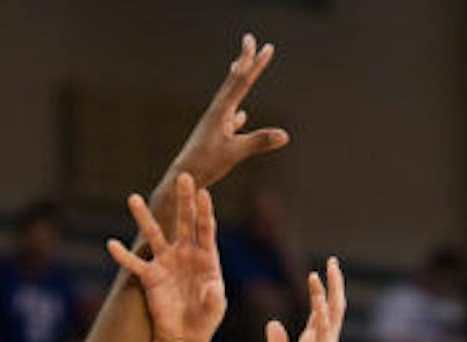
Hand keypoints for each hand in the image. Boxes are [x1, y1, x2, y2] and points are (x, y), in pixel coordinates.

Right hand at [107, 175, 225, 341]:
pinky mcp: (150, 277)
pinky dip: (123, 256)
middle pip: (184, 222)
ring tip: (134, 198)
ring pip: (155, 235)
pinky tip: (112, 244)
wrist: (184, 338)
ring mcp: (166, 263)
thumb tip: (212, 288)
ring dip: (145, 218)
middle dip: (184, 200)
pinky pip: (134, 264)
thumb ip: (214, 299)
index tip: (203, 193)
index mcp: (206, 258)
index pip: (206, 230)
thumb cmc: (204, 322)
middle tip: (183, 176)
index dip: (204, 212)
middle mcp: (185, 254)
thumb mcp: (214, 311)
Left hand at [167, 34, 288, 191]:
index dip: (255, 63)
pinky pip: (229, 118)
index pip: (241, 81)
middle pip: (234, 81)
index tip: (265, 46)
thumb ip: (259, 142)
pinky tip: (241, 115)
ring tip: (240, 66)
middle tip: (250, 38)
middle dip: (245, 60)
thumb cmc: (204, 166)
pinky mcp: (213, 137)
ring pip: (230, 96)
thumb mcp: (234, 153)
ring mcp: (214, 124)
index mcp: (221, 111)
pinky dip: (237, 111)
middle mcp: (216, 112)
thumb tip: (285, 135)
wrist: (181, 179)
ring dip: (239, 80)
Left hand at [266, 258, 346, 341]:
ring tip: (329, 268)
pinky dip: (324, 312)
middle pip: (333, 306)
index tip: (318, 273)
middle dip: (334, 283)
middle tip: (333, 261)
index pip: (320, 312)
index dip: (320, 292)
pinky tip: (321, 296)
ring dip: (331, 289)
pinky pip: (324, 330)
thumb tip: (273, 324)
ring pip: (333, 312)